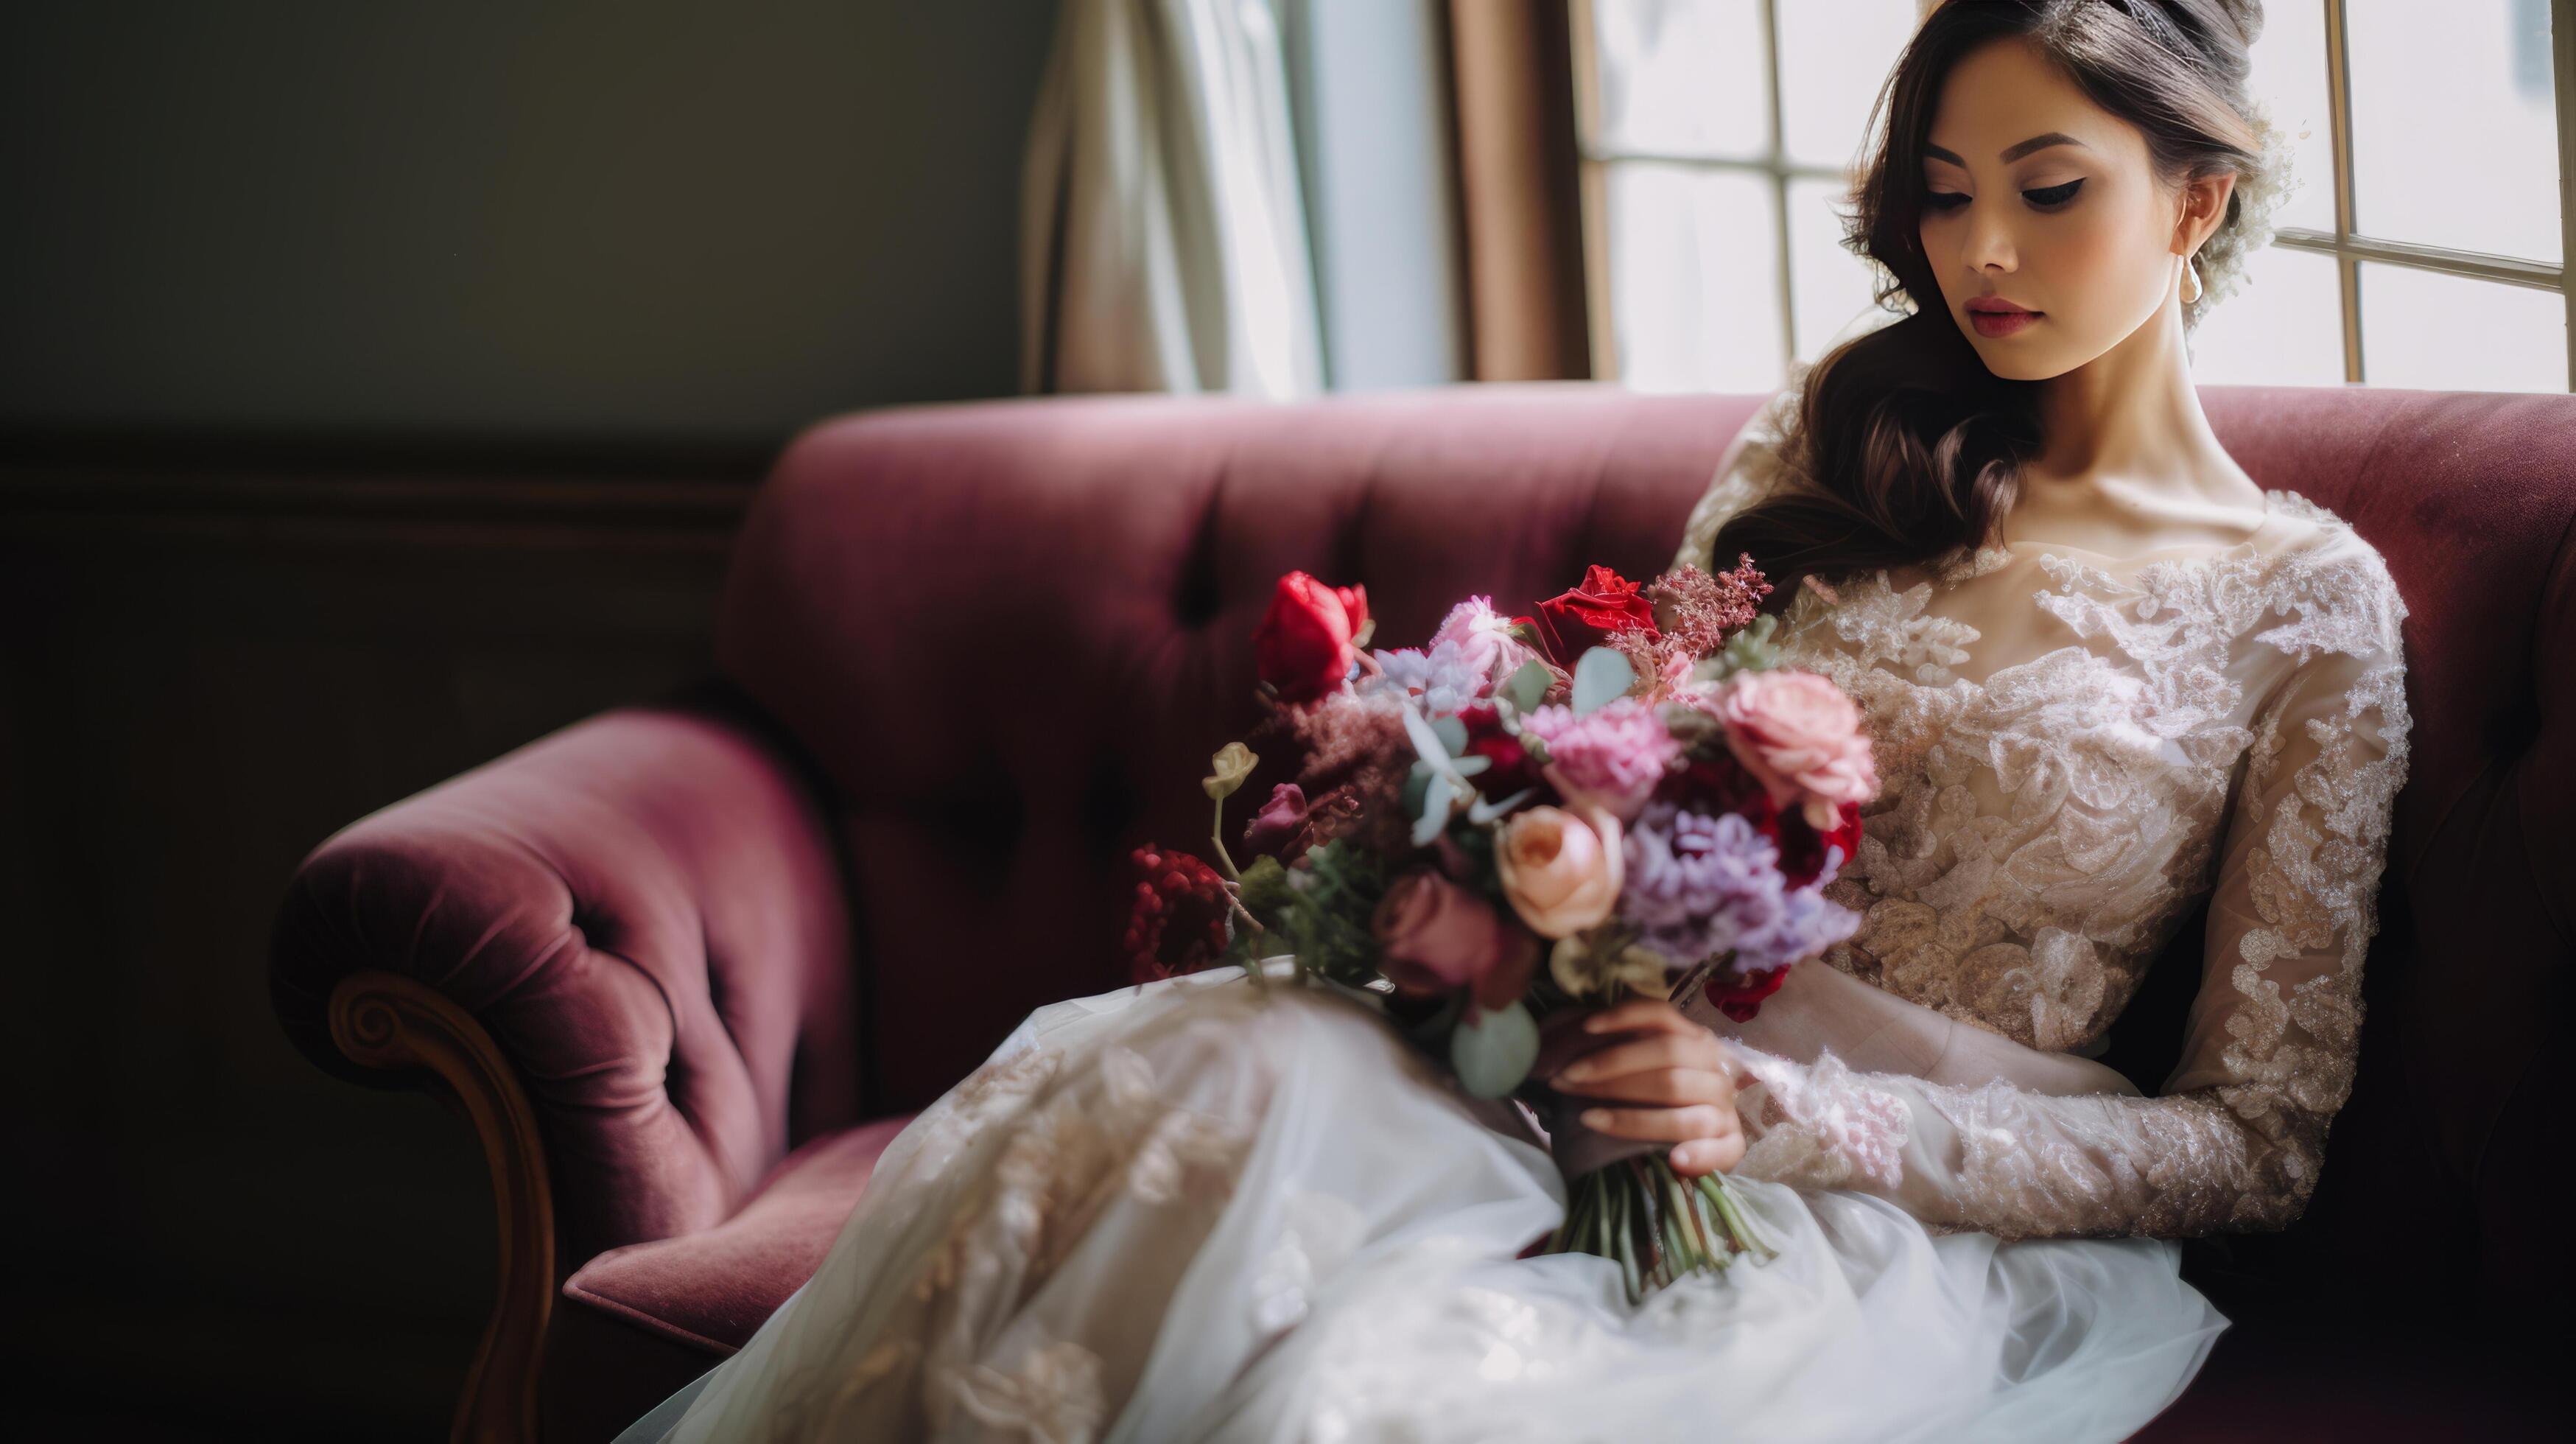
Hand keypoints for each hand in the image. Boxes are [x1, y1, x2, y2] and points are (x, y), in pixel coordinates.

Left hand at [1548, 997, 1749, 1177]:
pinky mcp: (1732, 1145)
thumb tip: (1576, 1032)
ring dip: (1631, 1116)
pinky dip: (1698, 1154)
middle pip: (1667, 1057)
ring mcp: (1725, 1107)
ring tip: (1588, 1119)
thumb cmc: (1652, 1099)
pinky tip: (1674, 1160)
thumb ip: (1620, 1049)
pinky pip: (1721, 1149)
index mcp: (1694, 1040)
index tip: (1586, 1028)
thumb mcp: (1640, 1066)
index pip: (1662, 1017)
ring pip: (1683, 1105)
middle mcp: (1715, 1068)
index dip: (1625, 1018)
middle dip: (1609, 1067)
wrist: (1692, 1143)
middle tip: (1565, 1079)